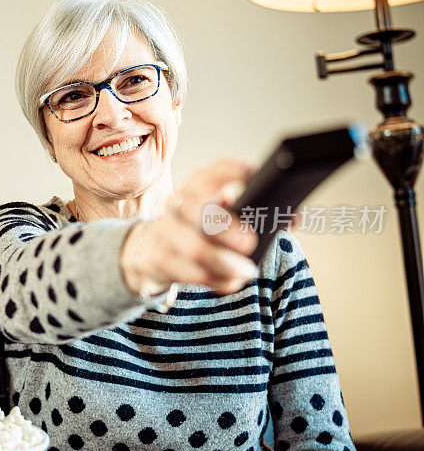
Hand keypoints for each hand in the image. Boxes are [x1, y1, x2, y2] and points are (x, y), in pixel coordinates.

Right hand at [121, 157, 261, 295]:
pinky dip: (214, 279)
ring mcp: (165, 230)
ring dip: (224, 262)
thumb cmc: (202, 230)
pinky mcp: (158, 258)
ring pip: (194, 247)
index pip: (213, 169)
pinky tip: (230, 282)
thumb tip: (294, 217)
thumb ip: (257, 210)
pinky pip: (188, 272)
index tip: (253, 176)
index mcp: (198, 182)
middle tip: (250, 242)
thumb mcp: (223, 213)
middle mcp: (178, 201)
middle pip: (197, 207)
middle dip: (226, 226)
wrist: (155, 250)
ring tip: (246, 271)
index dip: (232, 171)